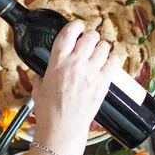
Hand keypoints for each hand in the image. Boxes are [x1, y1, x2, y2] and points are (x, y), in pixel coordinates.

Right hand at [32, 22, 120, 154]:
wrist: (62, 128)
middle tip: (89, 43)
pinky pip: (115, 62)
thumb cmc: (49, 111)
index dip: (75, 25)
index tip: (78, 27)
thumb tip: (48, 71)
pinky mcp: (103, 83)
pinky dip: (113, 60)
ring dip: (101, 48)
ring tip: (98, 54)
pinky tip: (108, 63)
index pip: (69, 32)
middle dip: (90, 37)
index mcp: (57, 62)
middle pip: (90, 36)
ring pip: (104, 46)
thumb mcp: (39, 86)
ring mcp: (91, 73)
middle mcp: (75, 64)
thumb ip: (45, 74)